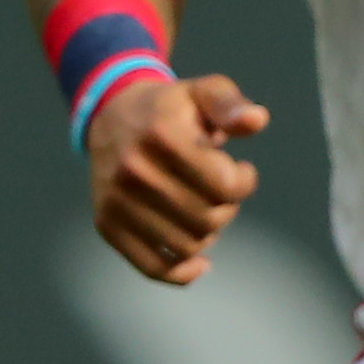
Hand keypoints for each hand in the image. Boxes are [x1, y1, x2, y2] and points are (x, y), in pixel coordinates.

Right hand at [87, 71, 269, 285]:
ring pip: (186, 244)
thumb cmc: (171, 108)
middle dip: (228, 207)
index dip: (244, 182)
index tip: (241, 170)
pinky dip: (181, 272)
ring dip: (209, 233)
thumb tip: (256, 121)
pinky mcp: (107, 225)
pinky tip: (200, 262)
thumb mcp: (204, 91)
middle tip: (222, 190)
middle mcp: (134, 171)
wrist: (111, 117)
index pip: (223, 184)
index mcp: (162, 136)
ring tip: (205, 208)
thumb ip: (232, 104)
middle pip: (208, 218)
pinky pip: (150, 266)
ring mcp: (116, 202)